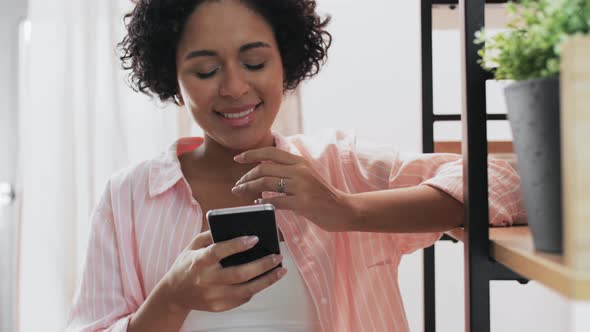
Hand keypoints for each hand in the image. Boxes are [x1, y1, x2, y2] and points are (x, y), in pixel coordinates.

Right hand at [161, 231, 285, 312]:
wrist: (174, 294)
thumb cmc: (186, 265)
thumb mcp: (192, 246)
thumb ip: (210, 235)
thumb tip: (233, 226)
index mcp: (199, 261)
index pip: (219, 252)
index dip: (237, 245)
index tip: (255, 238)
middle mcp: (206, 280)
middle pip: (239, 274)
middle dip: (262, 265)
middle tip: (277, 256)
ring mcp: (213, 296)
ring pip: (246, 290)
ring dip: (267, 280)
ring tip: (281, 270)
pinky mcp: (219, 307)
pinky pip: (242, 298)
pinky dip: (256, 288)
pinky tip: (266, 279)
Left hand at [232, 147, 356, 231]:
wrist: (343, 209)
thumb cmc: (322, 194)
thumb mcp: (306, 175)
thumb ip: (288, 170)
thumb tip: (264, 169)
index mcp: (299, 161)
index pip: (270, 152)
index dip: (251, 154)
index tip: (237, 158)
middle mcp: (299, 170)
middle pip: (264, 169)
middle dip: (246, 177)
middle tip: (237, 185)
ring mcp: (301, 186)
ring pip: (265, 184)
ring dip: (248, 188)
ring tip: (240, 192)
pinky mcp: (302, 202)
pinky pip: (275, 201)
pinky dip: (263, 202)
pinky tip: (257, 203)